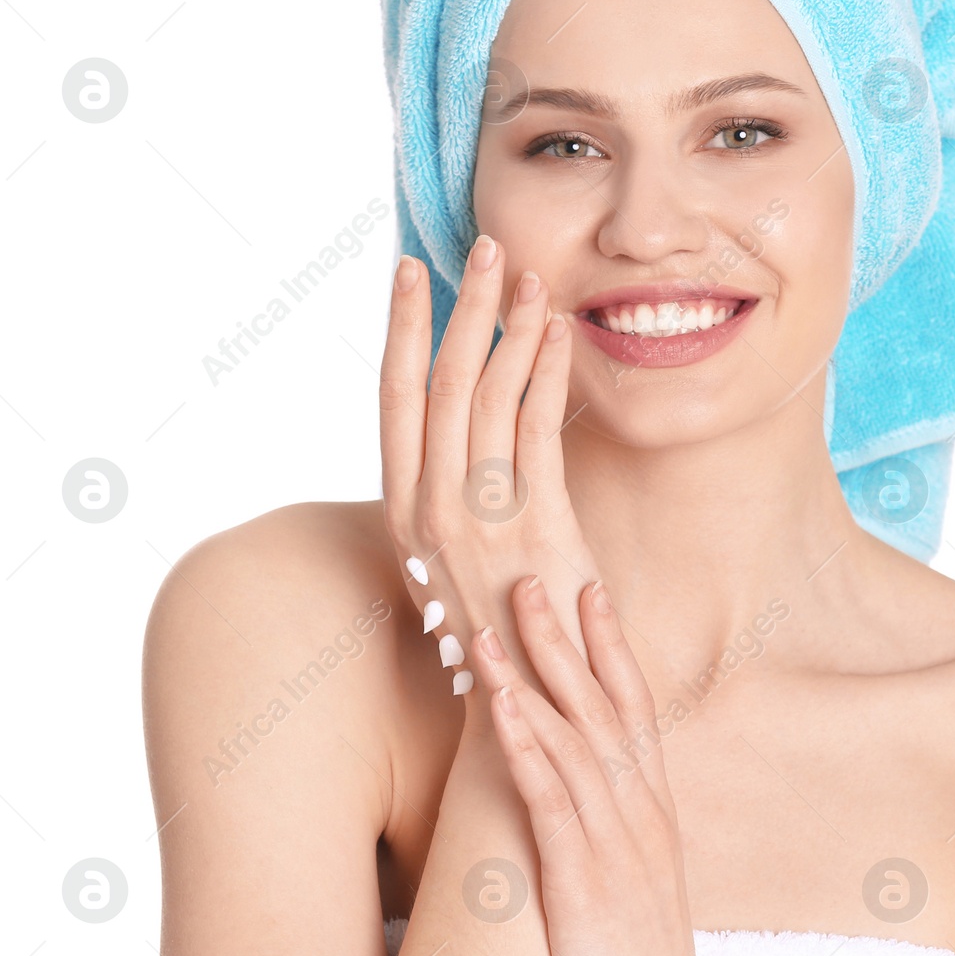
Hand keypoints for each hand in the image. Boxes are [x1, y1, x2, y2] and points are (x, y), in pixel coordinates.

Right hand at [379, 239, 596, 715]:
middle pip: (444, 382)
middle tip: (483, 246)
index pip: (394, 396)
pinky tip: (560, 332)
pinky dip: (550, 373)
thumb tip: (461, 417)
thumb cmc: (494, 621)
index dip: (401, 328)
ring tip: (528, 275)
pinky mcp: (539, 527)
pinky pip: (542, 429)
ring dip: (513, 327)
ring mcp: (483, 518)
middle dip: (464, 306)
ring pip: (492, 395)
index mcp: (404, 510)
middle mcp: (432, 509)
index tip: (409, 269)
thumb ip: (451, 487)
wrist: (525, 709)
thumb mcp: (451, 552)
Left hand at [469, 575, 748, 955]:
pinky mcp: (584, 877)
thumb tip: (591, 780)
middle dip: (564, 636)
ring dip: (531, 675)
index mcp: (653, 804)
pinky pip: (551, 795)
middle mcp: (640, 809)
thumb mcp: (638, 872)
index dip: (610, 643)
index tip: (589, 588)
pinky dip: (526, 742)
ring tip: (491, 624)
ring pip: (573, 736)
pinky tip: (501, 704)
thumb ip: (618, 818)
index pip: (633, 703)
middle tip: (532, 577)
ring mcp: (615, 840)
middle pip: (602, 701)